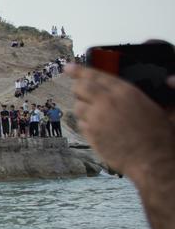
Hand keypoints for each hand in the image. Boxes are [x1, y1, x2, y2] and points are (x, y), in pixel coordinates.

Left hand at [67, 64, 174, 182]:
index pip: (96, 75)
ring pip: (78, 106)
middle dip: (78, 87)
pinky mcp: (91, 135)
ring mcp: (97, 119)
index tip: (68, 67)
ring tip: (94, 111)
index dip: (79, 70)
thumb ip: (141, 94)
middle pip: (80, 88)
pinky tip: (96, 125)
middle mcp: (107, 103)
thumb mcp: (156, 107)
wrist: (153, 161)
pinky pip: (81, 124)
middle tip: (79, 89)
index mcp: (126, 92)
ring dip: (82, 106)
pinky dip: (85, 122)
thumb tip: (150, 86)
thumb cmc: (160, 135)